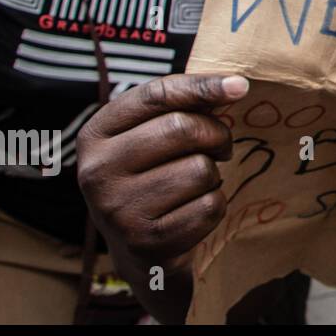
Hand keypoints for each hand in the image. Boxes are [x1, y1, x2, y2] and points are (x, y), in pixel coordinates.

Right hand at [76, 74, 244, 319]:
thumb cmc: (153, 176)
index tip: (240, 86)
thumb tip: (235, 85)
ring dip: (213, 175)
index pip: (156, 95)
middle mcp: (96, 172)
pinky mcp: (146, 242)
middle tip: (219, 148)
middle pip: (183, 128)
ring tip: (195, 184)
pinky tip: (193, 211)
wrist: (138, 249)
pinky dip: (214, 206)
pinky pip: (210, 206)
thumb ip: (183, 105)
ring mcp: (118, 210)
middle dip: (216, 135)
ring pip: (201, 169)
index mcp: (95, 135)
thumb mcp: (151, 135)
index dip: (202, 86)